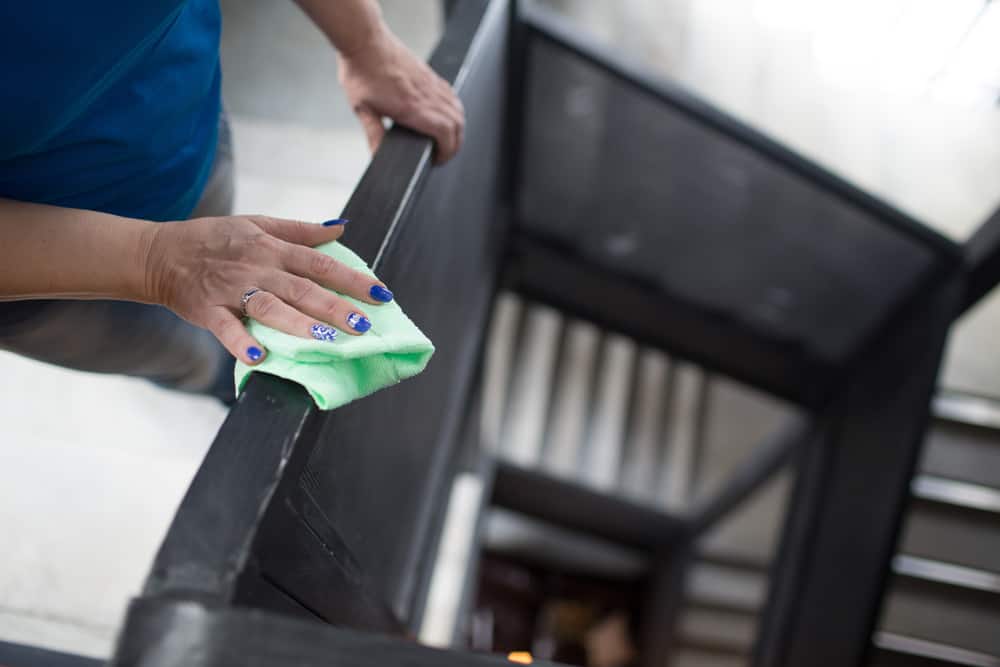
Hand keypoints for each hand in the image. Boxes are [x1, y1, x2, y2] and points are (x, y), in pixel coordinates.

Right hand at [142, 216, 393, 364]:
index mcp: (272, 248)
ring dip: (299, 324)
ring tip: (326, 340)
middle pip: (302, 289)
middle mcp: (257, 268)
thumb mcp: (257, 224)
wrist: (160, 254)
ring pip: (270, 308)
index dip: (352, 279)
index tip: (380, 294)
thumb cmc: (214, 239)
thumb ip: (300, 230)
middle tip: (363, 326)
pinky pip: (227, 329)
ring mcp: (232, 291)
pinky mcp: (208, 311)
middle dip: (335, 307)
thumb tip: (340, 227)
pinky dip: (241, 343)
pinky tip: (259, 358)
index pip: (320, 263)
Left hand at [338, 28, 464, 162]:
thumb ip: (374, 135)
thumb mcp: (362, 109)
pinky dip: (454, 111)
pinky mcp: (430, 76)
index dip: (447, 151)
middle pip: (457, 124)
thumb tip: (376, 158)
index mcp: (412, 107)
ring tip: (446, 139)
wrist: (365, 41)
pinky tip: (444, 115)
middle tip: (443, 154)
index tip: (439, 159)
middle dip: (455, 144)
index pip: (445, 133)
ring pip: (458, 110)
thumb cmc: (361, 71)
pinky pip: (452, 96)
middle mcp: (427, 96)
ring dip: (457, 128)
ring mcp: (431, 84)